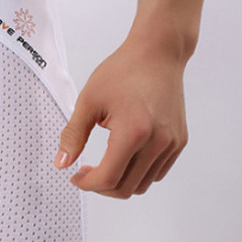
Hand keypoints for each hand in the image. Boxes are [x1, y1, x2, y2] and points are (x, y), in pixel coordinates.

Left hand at [54, 37, 188, 197]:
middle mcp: (158, 142)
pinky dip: (138, 174)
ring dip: (120, 182)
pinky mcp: (179, 141)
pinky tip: (123, 158)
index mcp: (133, 132)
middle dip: (101, 187)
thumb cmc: (123, 71)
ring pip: (142, 185)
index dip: (87, 184)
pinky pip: (157, 173)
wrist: (158, 53)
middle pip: (125, 188)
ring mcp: (171, 143)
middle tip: (86, 173)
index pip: (108, 178)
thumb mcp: (89, 101)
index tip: (76, 177)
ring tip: (105, 165)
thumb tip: (61, 163)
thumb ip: (73, 135)